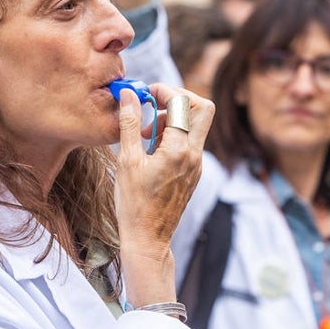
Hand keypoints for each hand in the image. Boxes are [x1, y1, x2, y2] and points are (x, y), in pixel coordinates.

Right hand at [114, 87, 212, 306]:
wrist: (147, 237)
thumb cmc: (133, 203)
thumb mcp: (127, 160)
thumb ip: (129, 124)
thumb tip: (128, 95)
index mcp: (179, 150)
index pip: (182, 103)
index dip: (163, 91)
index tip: (144, 92)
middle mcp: (194, 155)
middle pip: (203, 108)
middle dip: (178, 98)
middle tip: (153, 103)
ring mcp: (197, 164)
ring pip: (195, 125)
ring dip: (171, 119)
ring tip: (143, 134)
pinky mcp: (193, 172)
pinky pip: (188, 143)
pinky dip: (172, 136)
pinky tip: (149, 150)